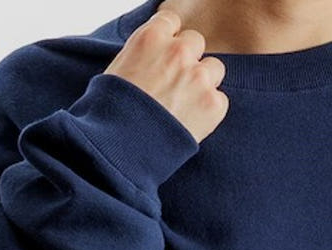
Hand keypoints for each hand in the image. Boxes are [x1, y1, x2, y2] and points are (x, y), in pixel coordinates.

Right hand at [103, 0, 228, 143]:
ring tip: (185, 104)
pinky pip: (220, 100)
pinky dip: (210, 110)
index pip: (172, 21)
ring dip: (203, 82)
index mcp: (152, 37)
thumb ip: (143, 54)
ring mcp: (198, 78)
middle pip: (196, 42)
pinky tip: (191, 122)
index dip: (169, 41)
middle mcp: (178, 52)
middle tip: (175, 83)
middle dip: (188, 60)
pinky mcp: (213, 104)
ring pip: (214, 68)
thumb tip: (152, 56)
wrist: (123, 146)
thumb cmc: (111, 112)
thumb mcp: (118, 69)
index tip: (165, 56)